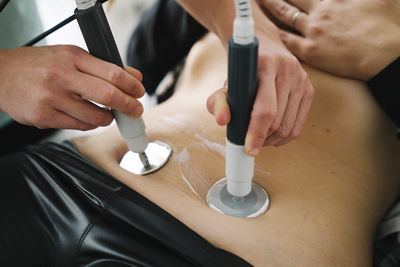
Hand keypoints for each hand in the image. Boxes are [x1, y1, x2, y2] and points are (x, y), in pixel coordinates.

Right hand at [0, 45, 144, 129]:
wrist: (0, 74)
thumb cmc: (37, 65)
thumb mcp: (69, 56)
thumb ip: (102, 66)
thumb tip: (133, 76)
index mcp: (72, 57)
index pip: (112, 72)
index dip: (132, 86)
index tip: (139, 92)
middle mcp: (62, 75)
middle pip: (108, 95)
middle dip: (128, 105)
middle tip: (135, 110)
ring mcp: (51, 97)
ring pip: (94, 116)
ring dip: (108, 118)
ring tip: (108, 115)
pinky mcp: (43, 116)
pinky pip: (78, 125)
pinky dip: (89, 124)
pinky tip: (89, 118)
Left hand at [207, 35, 313, 155]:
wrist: (264, 47)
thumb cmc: (243, 71)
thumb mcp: (227, 84)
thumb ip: (219, 102)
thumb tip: (221, 121)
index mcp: (265, 64)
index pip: (264, 108)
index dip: (256, 132)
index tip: (248, 149)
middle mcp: (287, 69)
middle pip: (278, 120)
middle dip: (262, 138)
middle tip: (249, 144)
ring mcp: (302, 79)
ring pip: (289, 126)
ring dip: (272, 140)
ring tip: (258, 139)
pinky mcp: (309, 89)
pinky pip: (299, 125)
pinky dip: (285, 137)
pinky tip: (272, 137)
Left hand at [257, 0, 399, 79]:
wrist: (383, 53)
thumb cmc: (383, 25)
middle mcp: (319, 12)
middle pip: (289, 0)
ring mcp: (313, 31)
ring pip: (284, 16)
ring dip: (269, 8)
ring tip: (256, 3)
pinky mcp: (310, 51)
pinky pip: (286, 41)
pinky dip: (274, 34)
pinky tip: (263, 31)